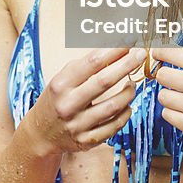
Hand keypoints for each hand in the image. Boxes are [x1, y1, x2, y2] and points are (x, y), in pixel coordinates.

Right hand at [29, 47, 146, 154]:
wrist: (41, 134)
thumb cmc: (56, 100)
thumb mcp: (61, 79)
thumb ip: (85, 67)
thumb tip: (113, 48)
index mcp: (60, 85)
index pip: (91, 63)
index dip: (113, 51)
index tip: (128, 42)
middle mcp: (68, 105)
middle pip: (104, 82)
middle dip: (126, 65)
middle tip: (141, 54)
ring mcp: (78, 125)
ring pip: (114, 106)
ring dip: (128, 92)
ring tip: (132, 84)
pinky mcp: (87, 141)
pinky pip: (114, 125)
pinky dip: (125, 113)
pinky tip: (126, 105)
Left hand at [152, 46, 182, 153]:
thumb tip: (170, 56)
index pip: (169, 53)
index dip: (159, 54)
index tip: (156, 55)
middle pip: (161, 75)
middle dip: (165, 77)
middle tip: (173, 81)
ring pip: (162, 96)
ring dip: (169, 96)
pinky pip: (167, 114)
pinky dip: (173, 113)